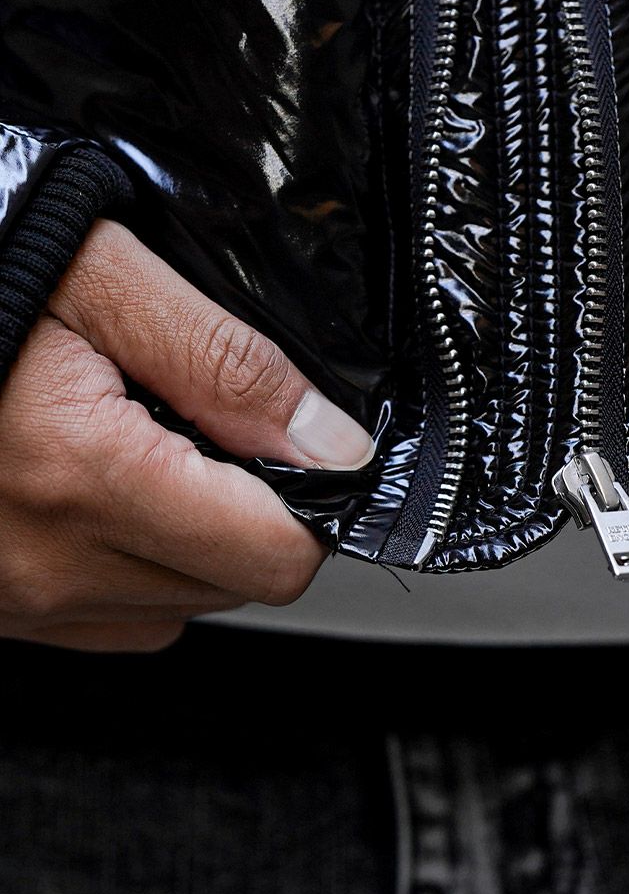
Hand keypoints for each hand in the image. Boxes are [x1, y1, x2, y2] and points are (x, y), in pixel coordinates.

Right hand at [0, 220, 372, 651]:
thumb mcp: (106, 279)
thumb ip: (226, 363)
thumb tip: (330, 442)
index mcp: (83, 477)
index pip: (275, 556)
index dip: (314, 495)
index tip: (301, 437)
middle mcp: (43, 565)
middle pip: (234, 586)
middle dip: (252, 508)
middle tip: (205, 420)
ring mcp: (10, 600)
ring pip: (175, 605)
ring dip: (191, 536)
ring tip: (146, 443)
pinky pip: (107, 614)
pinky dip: (129, 558)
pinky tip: (102, 483)